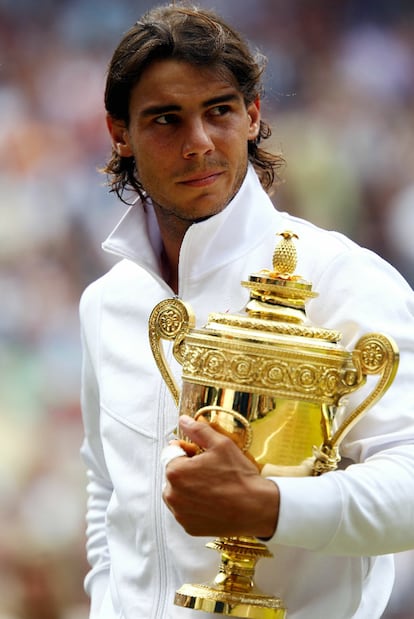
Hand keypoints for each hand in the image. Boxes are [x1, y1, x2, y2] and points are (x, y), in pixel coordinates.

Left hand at [163, 415, 279, 537]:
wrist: (256, 508)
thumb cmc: (239, 476)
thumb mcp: (221, 444)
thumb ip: (198, 430)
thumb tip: (183, 420)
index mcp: (175, 472)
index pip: (171, 453)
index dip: (187, 451)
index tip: (202, 455)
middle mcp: (172, 495)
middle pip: (173, 474)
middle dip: (187, 470)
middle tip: (210, 471)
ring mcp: (180, 514)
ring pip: (178, 493)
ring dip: (189, 488)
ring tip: (213, 487)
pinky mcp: (189, 527)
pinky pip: (185, 511)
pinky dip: (195, 506)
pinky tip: (213, 502)